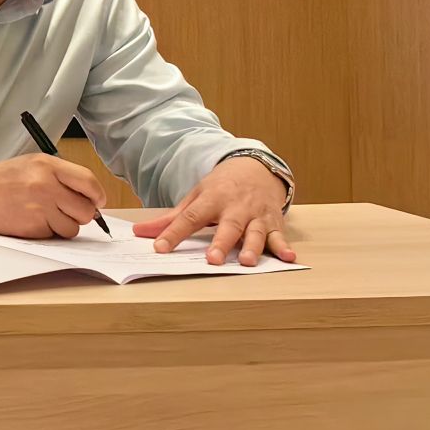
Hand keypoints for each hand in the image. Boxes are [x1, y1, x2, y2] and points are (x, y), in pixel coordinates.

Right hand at [0, 155, 107, 238]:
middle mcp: (46, 185)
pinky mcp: (32, 227)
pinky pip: (54, 236)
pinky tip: (31, 220)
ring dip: (63, 226)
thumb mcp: (33, 165)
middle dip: (81, 215)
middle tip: (66, 210)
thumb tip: (92, 199)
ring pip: (73, 228)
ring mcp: (39, 207)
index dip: (97, 195)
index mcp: (47, 165)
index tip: (97, 201)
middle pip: (86, 210)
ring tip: (44, 215)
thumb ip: (62, 177)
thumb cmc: (4, 179)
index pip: (88, 182)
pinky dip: (47, 232)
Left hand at [132, 156, 294, 266]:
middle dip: (221, 243)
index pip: (189, 217)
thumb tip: (140, 233)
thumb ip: (170, 218)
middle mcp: (235, 207)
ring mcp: (256, 214)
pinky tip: (289, 257)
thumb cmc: (221, 187)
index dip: (174, 233)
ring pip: (255, 232)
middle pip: (227, 226)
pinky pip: (280, 236)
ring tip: (247, 262)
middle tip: (213, 260)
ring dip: (252, 247)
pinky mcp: (274, 221)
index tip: (160, 248)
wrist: (255, 167)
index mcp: (211, 199)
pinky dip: (285, 247)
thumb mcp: (195, 196)